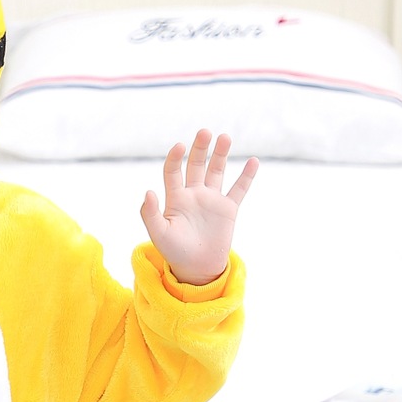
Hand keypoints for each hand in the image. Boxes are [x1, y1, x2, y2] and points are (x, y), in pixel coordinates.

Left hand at [140, 130, 257, 284]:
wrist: (197, 269)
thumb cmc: (175, 252)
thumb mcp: (159, 234)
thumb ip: (151, 214)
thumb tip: (148, 191)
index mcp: (175, 198)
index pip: (173, 171)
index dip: (175, 158)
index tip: (179, 146)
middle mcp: (193, 194)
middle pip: (196, 165)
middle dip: (200, 148)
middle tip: (205, 132)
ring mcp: (212, 200)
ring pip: (216, 171)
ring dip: (221, 154)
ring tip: (225, 137)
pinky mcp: (228, 209)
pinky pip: (238, 189)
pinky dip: (246, 176)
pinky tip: (253, 161)